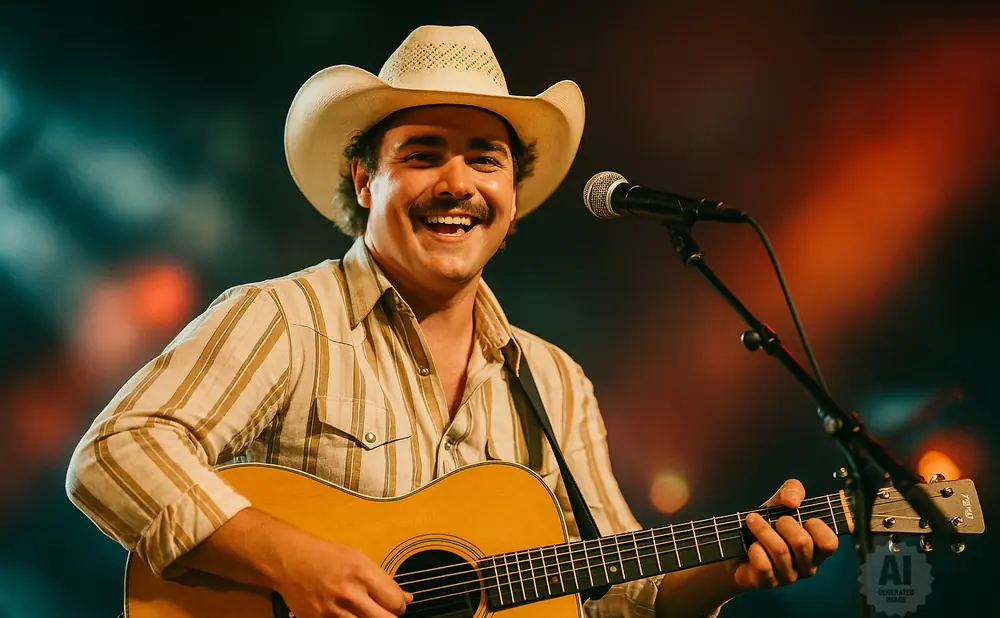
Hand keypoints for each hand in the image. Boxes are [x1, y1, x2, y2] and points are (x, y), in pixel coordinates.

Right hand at [275, 538, 412, 617]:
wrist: (291, 562)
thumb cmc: (326, 557)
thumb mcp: (359, 559)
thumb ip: (383, 580)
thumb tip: (406, 597)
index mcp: (362, 574)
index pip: (395, 601)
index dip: (400, 604)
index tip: (398, 603)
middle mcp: (350, 594)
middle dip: (391, 616)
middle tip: (387, 611)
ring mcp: (334, 612)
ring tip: (368, 612)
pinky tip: (351, 614)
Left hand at [731, 479, 838, 589]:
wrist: (735, 545)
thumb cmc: (765, 525)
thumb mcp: (779, 503)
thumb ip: (793, 490)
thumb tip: (793, 502)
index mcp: (816, 550)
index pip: (829, 543)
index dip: (816, 526)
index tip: (802, 518)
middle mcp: (805, 566)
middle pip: (802, 543)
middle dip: (784, 523)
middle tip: (774, 519)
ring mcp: (787, 577)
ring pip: (780, 551)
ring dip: (762, 529)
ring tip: (752, 521)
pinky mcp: (766, 582)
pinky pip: (763, 565)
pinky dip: (754, 549)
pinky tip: (752, 545)